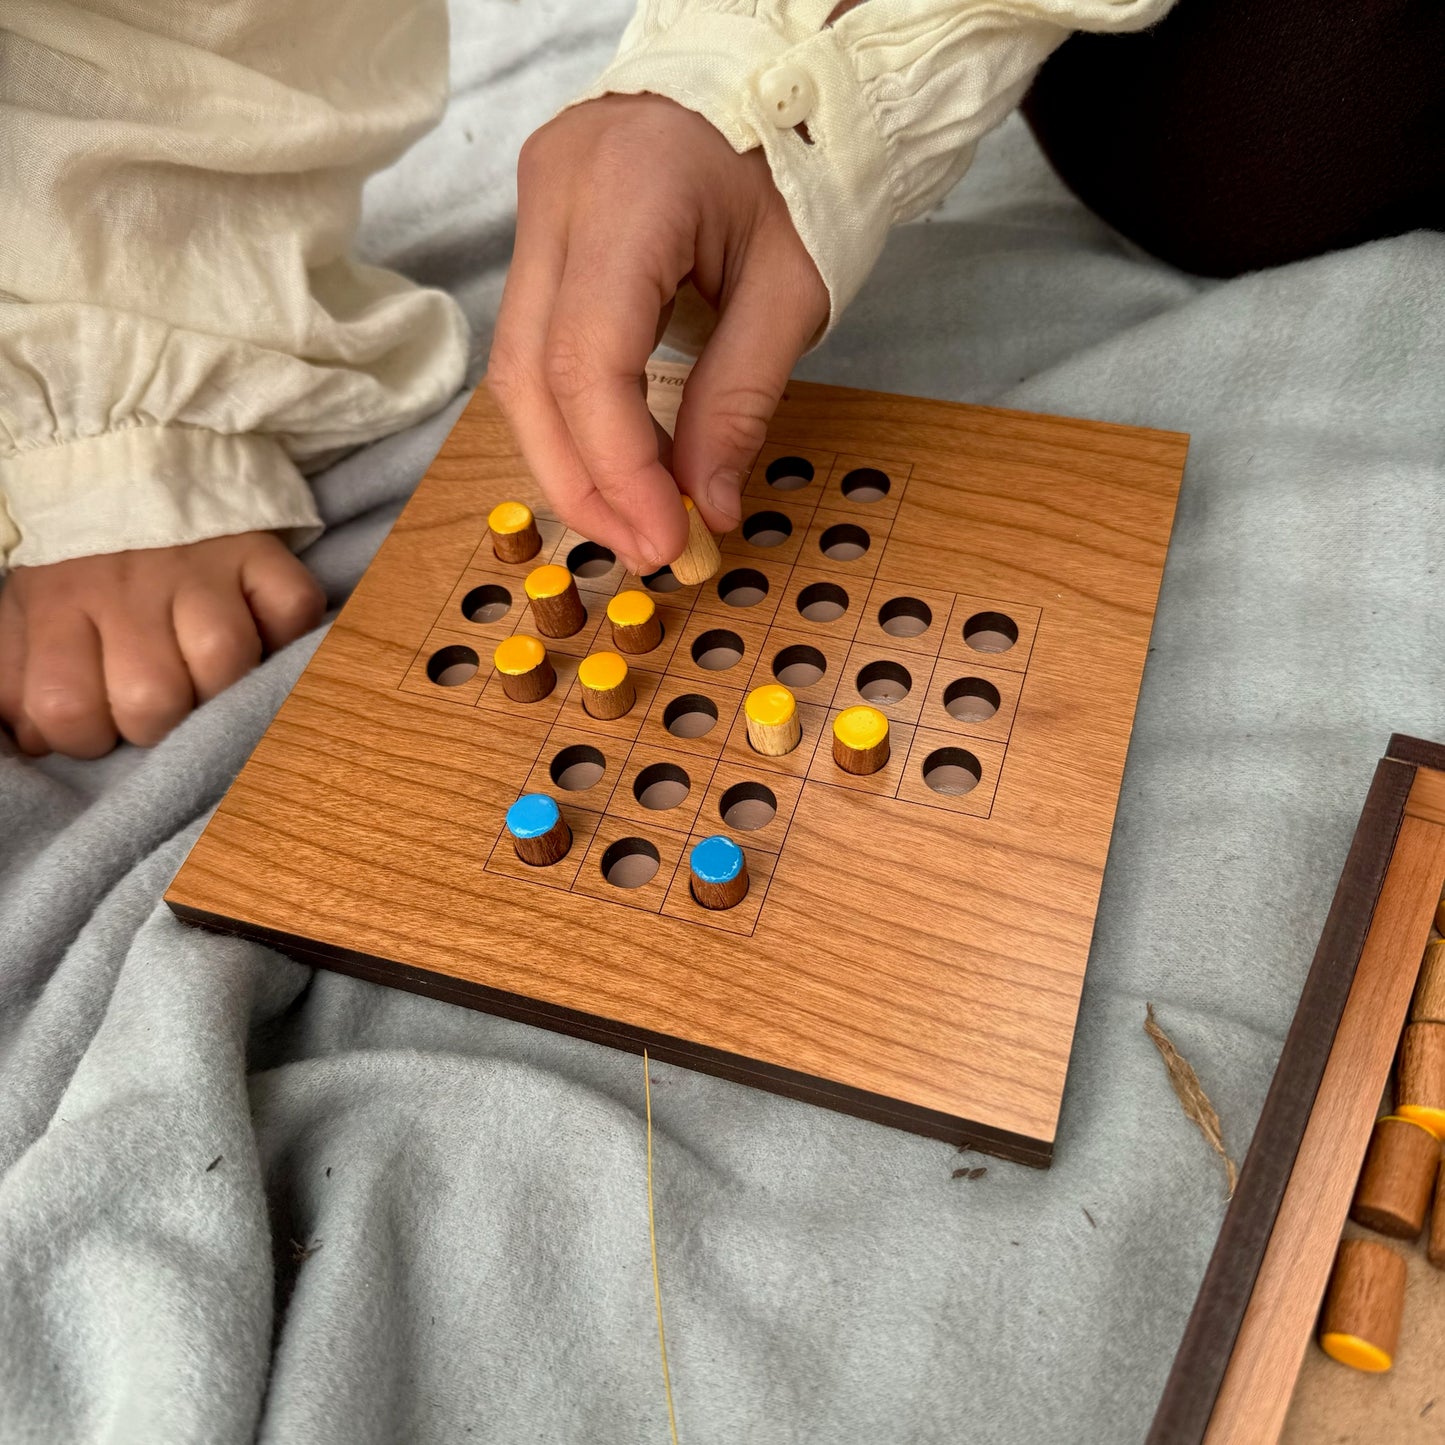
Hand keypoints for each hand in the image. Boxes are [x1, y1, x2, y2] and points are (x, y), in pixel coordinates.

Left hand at [0, 531, 324, 757]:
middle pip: (153, 699)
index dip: (87, 734)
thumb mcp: (25, 612)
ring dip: (226, 683)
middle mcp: (129, 590)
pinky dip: (288, 630)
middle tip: (164, 693)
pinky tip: (265, 631)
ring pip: (225, 659)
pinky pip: (292, 609)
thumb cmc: (81, 563)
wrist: (129, 456)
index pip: (67, 711)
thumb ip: (15, 678)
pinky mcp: (260, 553)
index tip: (102, 713)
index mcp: (61, 607)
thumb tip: (27, 743)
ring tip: (213, 673)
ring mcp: (201, 570)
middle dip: (161, 718)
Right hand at [488, 94, 828, 574]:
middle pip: (527, 373)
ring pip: (514, 368)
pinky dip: (570, 418)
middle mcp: (558, 191)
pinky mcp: (538, 230)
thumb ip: (740, 399)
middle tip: (643, 549)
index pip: (588, 358)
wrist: (766, 81)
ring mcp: (536, 206)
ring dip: (567, 460)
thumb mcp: (792, 288)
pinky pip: (532, 345)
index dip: (617, 466)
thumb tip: (704, 505)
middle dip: (581, 481)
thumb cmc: (791, 168)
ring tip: (631, 519)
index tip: (666, 537)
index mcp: (631, 187)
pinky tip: (615, 461)